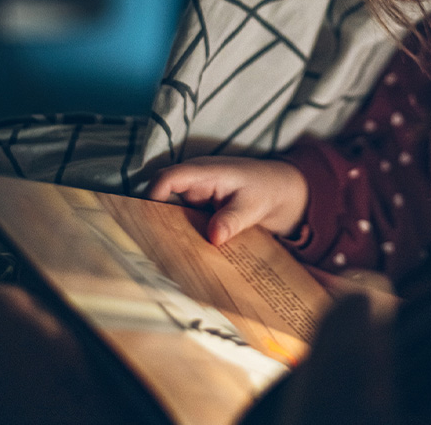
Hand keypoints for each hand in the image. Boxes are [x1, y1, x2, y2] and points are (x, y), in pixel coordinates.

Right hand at [147, 156, 308, 244]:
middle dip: (153, 221)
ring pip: (170, 213)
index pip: (167, 179)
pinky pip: (183, 221)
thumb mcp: (254, 206)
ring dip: (167, 231)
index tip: (146, 222)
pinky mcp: (199, 209)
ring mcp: (195, 196)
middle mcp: (194, 182)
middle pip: (161, 198)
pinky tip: (180, 256)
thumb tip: (213, 238)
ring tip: (161, 257)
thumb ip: (233, 220)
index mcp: (204, 172)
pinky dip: (181, 236)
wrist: (283, 191)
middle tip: (149, 248)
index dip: (152, 197)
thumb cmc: (268, 190)